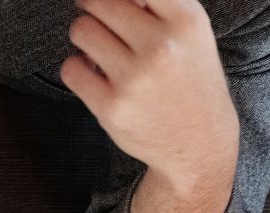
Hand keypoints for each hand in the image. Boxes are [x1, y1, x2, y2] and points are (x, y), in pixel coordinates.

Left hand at [61, 0, 237, 199]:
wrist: (199, 141)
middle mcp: (162, 45)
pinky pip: (70, 68)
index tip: (108, 2)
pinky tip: (95, 75)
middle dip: (93, 7)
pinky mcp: (111, 107)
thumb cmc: (189, 78)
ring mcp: (134, 78)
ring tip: (101, 48)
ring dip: (85, 36)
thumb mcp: (191, 31)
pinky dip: (77, 68)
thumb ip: (156, 4)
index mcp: (186, 19)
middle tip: (98, 16)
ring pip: (80, 30)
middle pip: (99, 1)